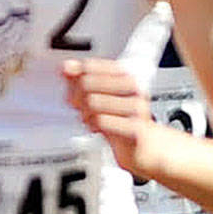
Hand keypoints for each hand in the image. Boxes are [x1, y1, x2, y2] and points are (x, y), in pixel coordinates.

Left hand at [62, 59, 153, 173]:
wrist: (145, 147)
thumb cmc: (122, 120)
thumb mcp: (102, 97)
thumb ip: (83, 80)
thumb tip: (67, 67)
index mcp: (125, 76)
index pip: (90, 66)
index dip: (74, 78)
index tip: (72, 88)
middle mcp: (133, 89)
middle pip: (87, 82)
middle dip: (76, 97)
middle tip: (78, 106)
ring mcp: (135, 108)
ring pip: (93, 101)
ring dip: (84, 113)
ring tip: (88, 118)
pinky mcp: (134, 128)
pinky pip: (101, 120)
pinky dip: (92, 125)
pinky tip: (96, 128)